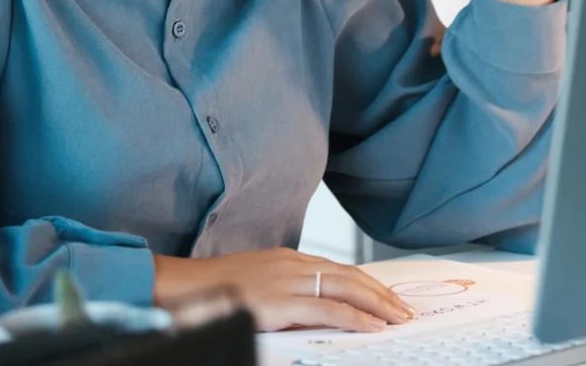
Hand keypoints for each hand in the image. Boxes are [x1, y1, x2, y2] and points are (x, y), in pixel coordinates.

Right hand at [152, 246, 417, 332]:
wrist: (179, 288)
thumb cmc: (212, 292)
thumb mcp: (255, 286)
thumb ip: (284, 293)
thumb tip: (312, 310)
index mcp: (286, 258)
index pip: (338, 268)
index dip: (367, 282)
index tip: (388, 296)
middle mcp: (291, 263)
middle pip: (350, 274)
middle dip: (382, 292)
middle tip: (405, 308)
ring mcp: (286, 280)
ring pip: (347, 287)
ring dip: (378, 303)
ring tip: (399, 317)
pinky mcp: (280, 301)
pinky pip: (328, 308)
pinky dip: (356, 316)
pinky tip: (373, 326)